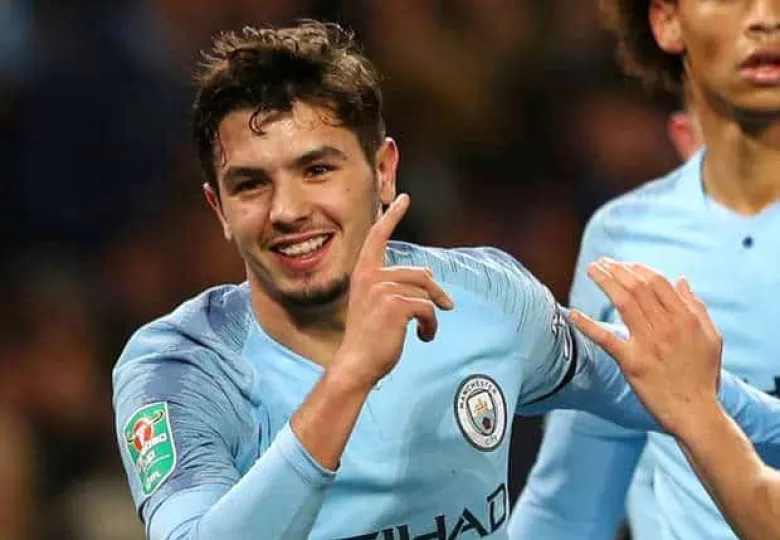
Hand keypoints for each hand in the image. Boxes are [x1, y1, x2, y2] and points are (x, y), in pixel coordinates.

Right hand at [332, 194, 453, 390]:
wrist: (357, 364)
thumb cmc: (369, 338)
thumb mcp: (379, 306)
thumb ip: (396, 287)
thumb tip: (428, 275)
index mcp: (364, 274)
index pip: (378, 238)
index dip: (392, 217)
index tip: (404, 198)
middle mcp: (371, 277)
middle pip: (420, 274)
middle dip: (436, 291)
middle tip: (448, 306)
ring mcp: (383, 290)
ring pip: (426, 292)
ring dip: (432, 313)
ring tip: (426, 330)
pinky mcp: (396, 305)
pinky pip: (428, 309)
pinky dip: (431, 325)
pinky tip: (423, 338)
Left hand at [569, 258, 722, 438]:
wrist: (696, 413)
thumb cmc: (703, 376)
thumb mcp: (710, 338)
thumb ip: (696, 307)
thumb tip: (682, 280)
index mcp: (686, 319)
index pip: (658, 282)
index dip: (637, 269)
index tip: (623, 264)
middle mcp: (667, 326)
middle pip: (637, 287)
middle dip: (617, 270)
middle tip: (600, 262)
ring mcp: (648, 343)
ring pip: (623, 303)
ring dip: (605, 282)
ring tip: (591, 270)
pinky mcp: (632, 363)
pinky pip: (606, 339)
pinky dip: (588, 325)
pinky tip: (572, 314)